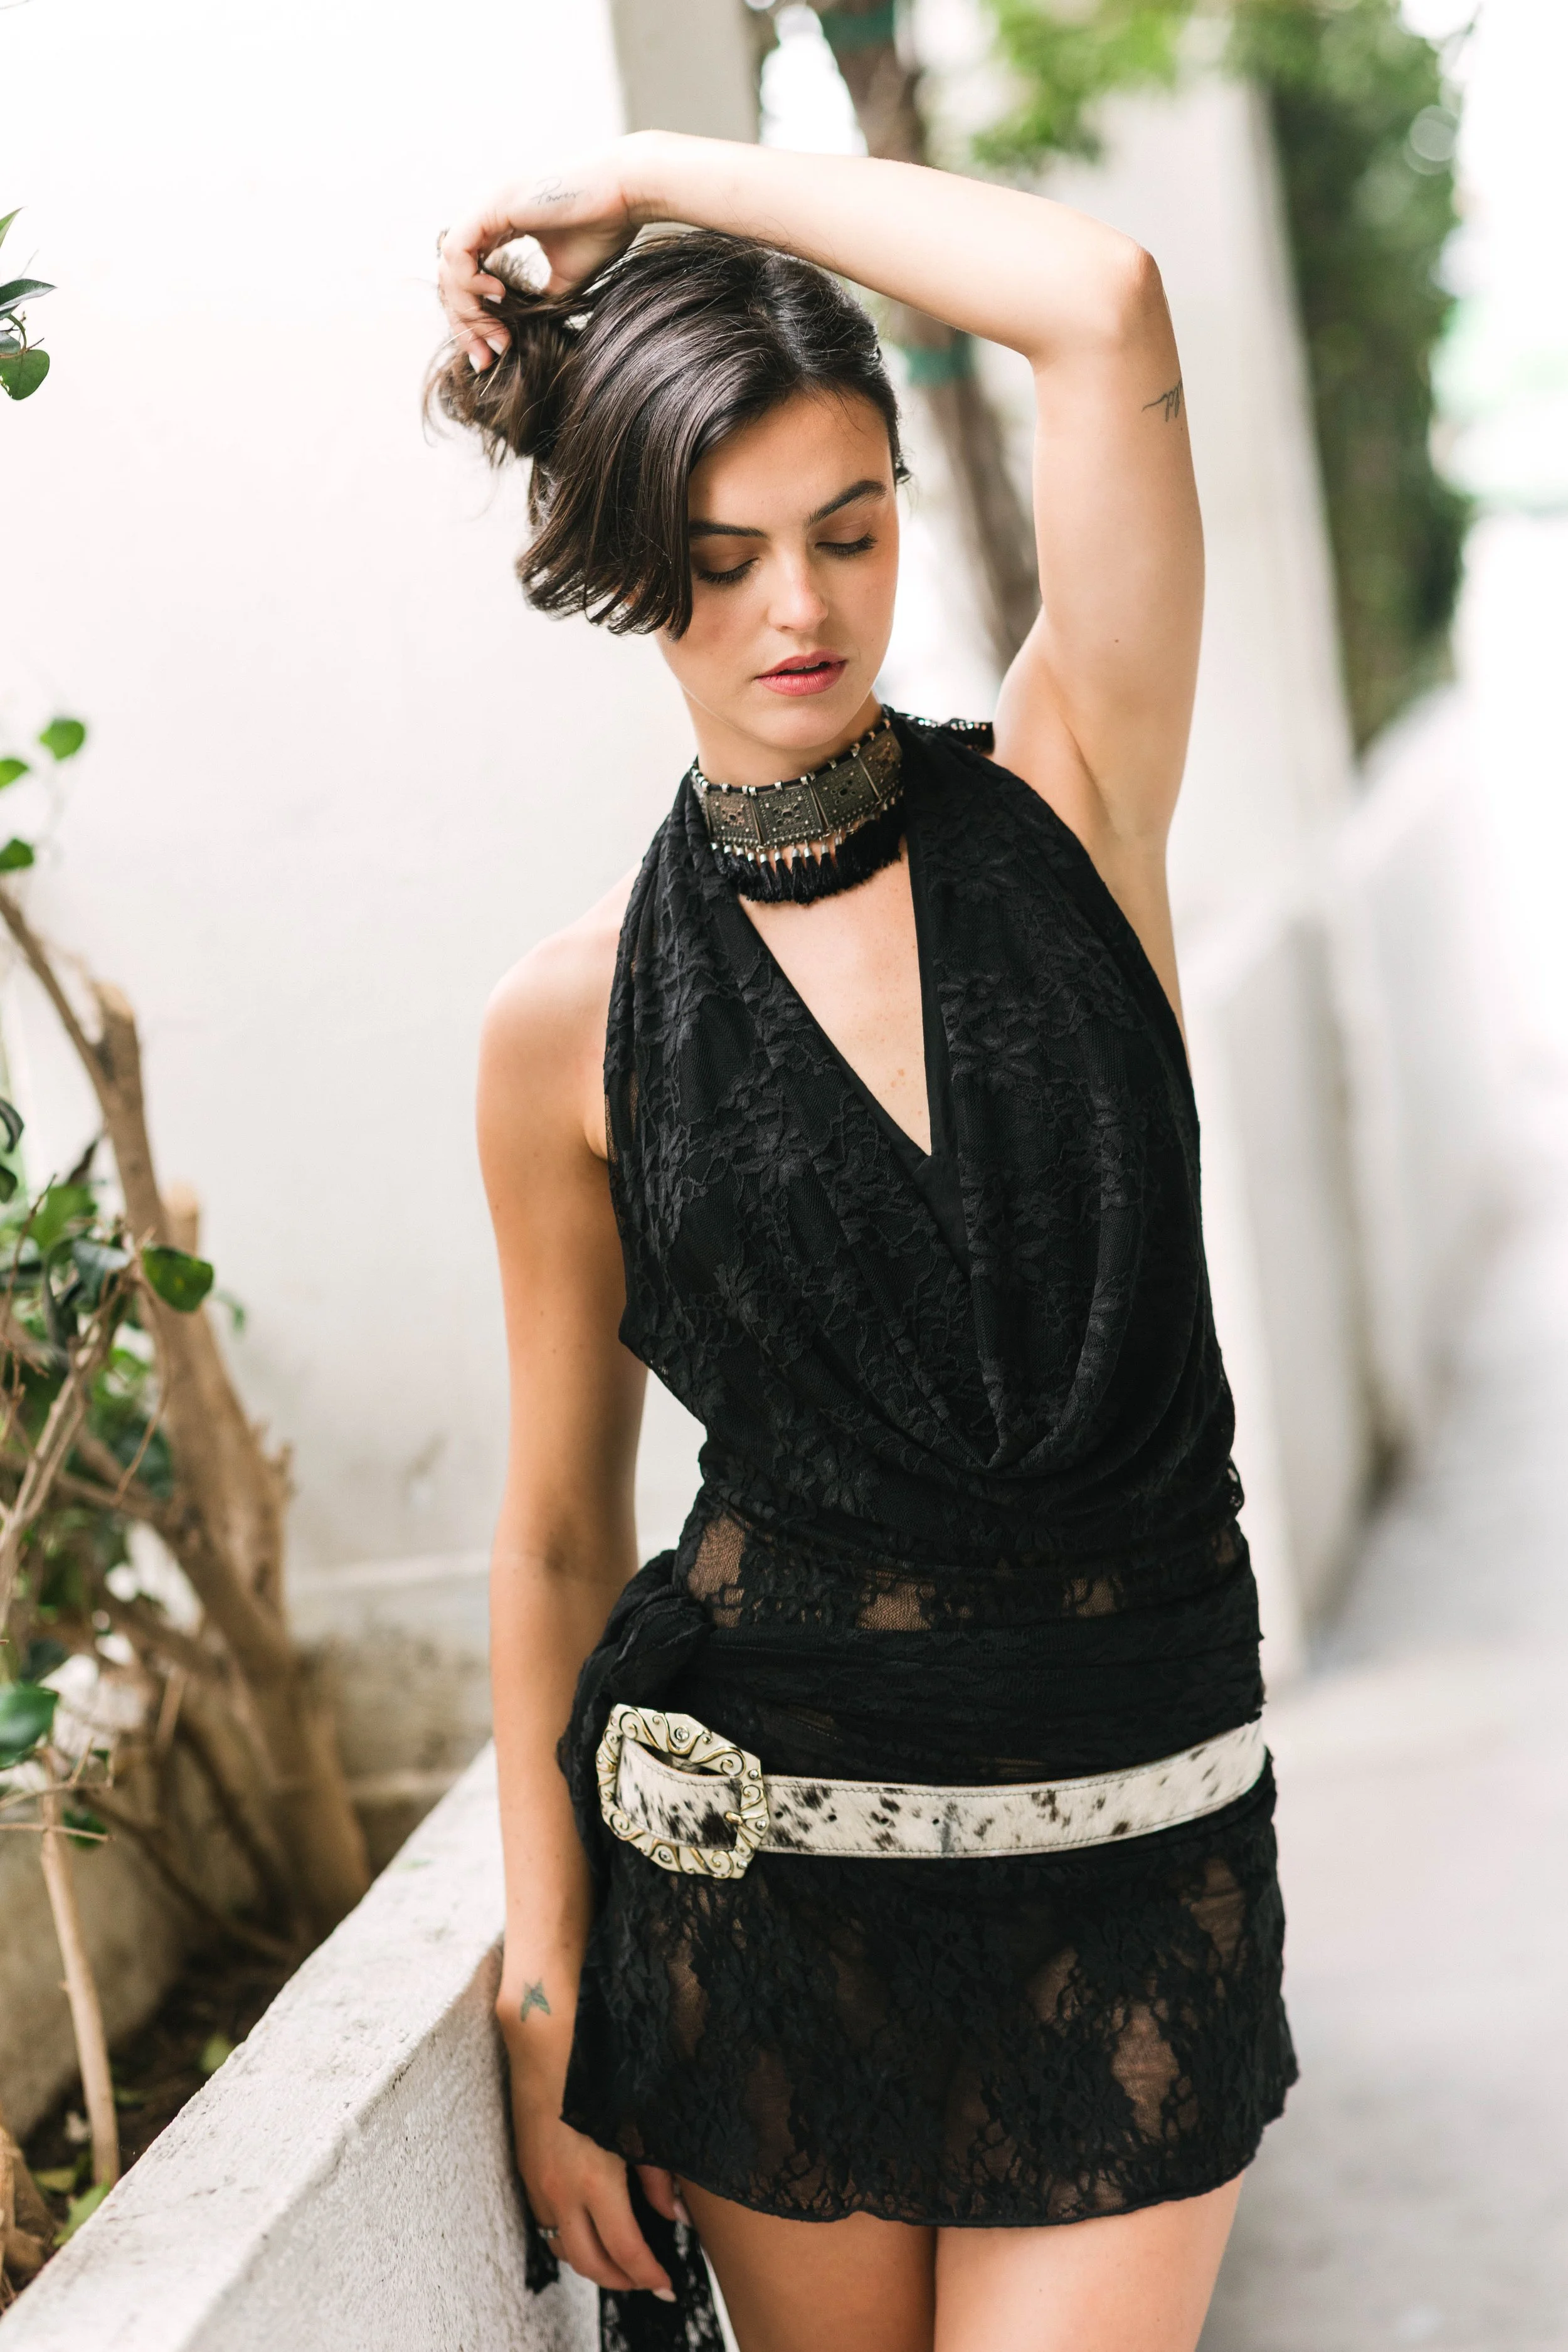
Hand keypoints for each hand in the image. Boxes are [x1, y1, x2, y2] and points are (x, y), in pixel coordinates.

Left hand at [437, 137, 654, 370]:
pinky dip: (468, 280)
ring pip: (448, 266)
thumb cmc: (605, 228)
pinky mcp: (491, 205)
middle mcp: (487, 214)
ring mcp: (486, 206)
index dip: (474, 319)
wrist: (627, 194)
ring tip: (497, 336)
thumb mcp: (565, 278)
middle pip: (451, 276)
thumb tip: (521, 330)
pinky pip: (456, 250)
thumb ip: (536, 298)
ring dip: (467, 310)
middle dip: (466, 323)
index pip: (467, 276)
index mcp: (501, 226)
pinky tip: (496, 296)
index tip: (492, 354)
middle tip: (485, 359)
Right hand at [503, 2014, 682, 2300]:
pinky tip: (589, 2228)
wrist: (546, 2042)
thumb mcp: (641, 2124)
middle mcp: (562, 2191)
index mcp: (596, 2181)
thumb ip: (659, 2175)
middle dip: (620, 2281)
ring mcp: (540, 2184)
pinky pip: (548, 2222)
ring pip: (563, 2247)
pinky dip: (570, 2237)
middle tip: (646, 2283)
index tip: (667, 2286)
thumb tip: (675, 2214)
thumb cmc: (601, 2075)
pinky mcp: (527, 2172)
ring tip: (620, 2262)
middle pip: (589, 2263)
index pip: (625, 2251)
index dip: (648, 2275)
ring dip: (592, 2262)